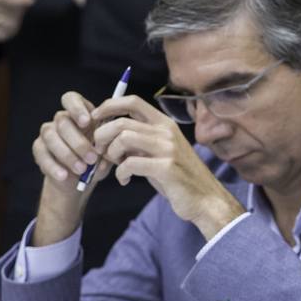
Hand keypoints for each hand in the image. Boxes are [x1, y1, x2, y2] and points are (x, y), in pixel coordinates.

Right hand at [29, 91, 106, 245]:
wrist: (79, 190)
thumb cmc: (98, 167)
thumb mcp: (110, 154)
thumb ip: (112, 141)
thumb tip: (123, 133)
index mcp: (80, 118)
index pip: (72, 99)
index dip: (78, 107)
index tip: (89, 121)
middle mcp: (62, 124)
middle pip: (61, 119)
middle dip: (77, 138)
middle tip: (92, 156)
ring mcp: (48, 137)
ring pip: (49, 134)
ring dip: (67, 152)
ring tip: (81, 168)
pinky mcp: (39, 153)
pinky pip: (40, 152)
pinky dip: (53, 165)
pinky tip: (65, 177)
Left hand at [91, 95, 244, 238]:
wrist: (205, 199)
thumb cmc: (178, 176)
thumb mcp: (160, 151)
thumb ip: (140, 139)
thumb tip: (109, 132)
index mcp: (164, 123)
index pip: (132, 101)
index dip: (108, 107)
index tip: (95, 120)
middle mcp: (166, 131)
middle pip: (122, 121)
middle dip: (102, 136)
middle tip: (101, 152)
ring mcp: (167, 148)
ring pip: (124, 139)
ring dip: (112, 154)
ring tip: (115, 165)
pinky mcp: (166, 168)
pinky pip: (130, 163)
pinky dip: (120, 173)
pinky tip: (124, 180)